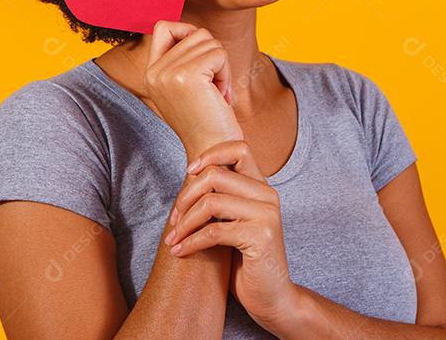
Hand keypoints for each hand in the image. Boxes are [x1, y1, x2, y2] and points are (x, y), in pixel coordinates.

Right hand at [144, 20, 242, 153]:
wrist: (213, 152)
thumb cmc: (206, 120)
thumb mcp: (184, 87)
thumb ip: (182, 59)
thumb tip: (196, 31)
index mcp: (150, 73)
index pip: (164, 26)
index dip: (188, 32)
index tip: (202, 58)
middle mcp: (155, 71)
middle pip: (195, 33)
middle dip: (213, 56)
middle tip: (214, 87)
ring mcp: (169, 72)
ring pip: (209, 41)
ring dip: (222, 66)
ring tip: (217, 93)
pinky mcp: (189, 75)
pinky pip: (219, 53)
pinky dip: (227, 72)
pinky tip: (221, 96)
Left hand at [164, 140, 299, 331]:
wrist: (272, 297)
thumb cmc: (246, 260)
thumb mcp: (234, 222)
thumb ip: (223, 199)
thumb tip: (190, 178)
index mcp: (262, 187)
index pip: (239, 148)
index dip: (210, 154)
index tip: (188, 173)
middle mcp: (268, 195)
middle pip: (216, 175)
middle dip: (186, 196)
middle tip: (174, 219)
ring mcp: (267, 215)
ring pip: (211, 202)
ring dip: (185, 223)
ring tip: (173, 238)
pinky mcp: (261, 237)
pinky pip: (214, 232)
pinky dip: (190, 242)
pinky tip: (180, 252)